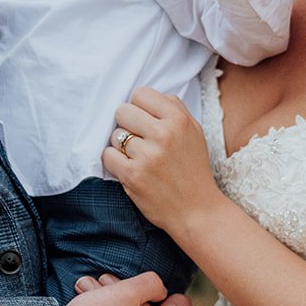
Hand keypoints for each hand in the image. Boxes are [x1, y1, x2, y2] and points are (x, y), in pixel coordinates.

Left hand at [103, 86, 221, 241]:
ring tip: (137, 157)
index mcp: (178, 120)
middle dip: (127, 124)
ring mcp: (147, 155)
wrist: (197, 210)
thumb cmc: (193, 169)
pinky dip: (114, 161)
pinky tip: (128, 167)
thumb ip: (173, 108)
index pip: (140, 94)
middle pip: (122, 111)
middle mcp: (163, 134)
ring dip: (121, 146)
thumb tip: (144, 96)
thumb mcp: (194, 132)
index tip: (144, 121)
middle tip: (138, 139)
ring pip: (114, 134)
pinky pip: (107, 155)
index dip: (138, 107)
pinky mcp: (132, 175)